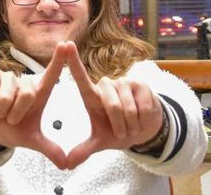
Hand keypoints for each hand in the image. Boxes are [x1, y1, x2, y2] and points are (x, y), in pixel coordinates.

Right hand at [0, 43, 68, 169]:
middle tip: (10, 118)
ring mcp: (7, 78)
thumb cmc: (10, 128)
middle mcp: (24, 82)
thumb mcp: (29, 139)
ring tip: (0, 111)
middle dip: (16, 114)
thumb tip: (66, 164)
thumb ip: (48, 148)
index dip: (59, 60)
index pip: (51, 75)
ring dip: (2, 110)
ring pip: (8, 95)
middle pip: (28, 94)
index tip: (66, 44)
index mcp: (38, 94)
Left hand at [63, 41, 163, 168]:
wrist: (145, 130)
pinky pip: (143, 107)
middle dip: (120, 126)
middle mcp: (107, 85)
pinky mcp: (142, 85)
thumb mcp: (101, 142)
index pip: (80, 78)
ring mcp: (124, 83)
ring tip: (132, 125)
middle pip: (112, 106)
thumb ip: (84, 150)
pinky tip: (143, 117)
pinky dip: (144, 119)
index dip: (73, 62)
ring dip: (132, 124)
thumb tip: (67, 164)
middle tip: (123, 131)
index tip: (65, 44)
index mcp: (93, 96)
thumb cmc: (118, 131)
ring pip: (128, 108)